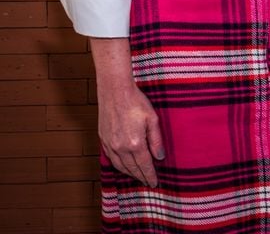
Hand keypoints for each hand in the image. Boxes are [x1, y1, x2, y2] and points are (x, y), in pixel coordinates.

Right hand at [91, 37, 163, 186]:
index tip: (155, 183)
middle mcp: (121, 147)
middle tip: (147, 183)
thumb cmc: (136, 102)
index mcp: (135, 143)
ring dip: (129, 173)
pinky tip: (124, 166)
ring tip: (137, 177)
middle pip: (132, 168)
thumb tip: (160, 157)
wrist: (115, 91)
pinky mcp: (103, 139)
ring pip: (120, 165)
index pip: (144, 165)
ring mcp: (110, 144)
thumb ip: (156, 140)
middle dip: (141, 177)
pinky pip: (111, 158)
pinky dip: (119, 165)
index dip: (150, 175)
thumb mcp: (153, 119)